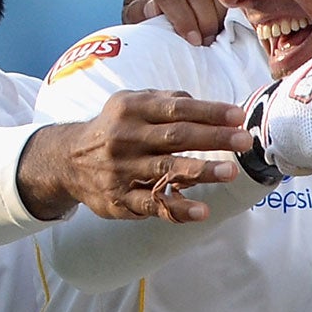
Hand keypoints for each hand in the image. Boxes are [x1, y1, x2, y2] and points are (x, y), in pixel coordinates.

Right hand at [16, 91, 250, 222]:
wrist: (66, 160)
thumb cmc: (114, 128)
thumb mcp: (131, 104)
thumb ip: (167, 101)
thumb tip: (205, 105)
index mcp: (132, 109)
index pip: (176, 109)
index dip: (208, 112)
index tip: (238, 116)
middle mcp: (126, 138)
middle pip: (175, 137)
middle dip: (213, 138)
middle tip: (244, 141)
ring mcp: (123, 170)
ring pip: (166, 170)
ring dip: (201, 171)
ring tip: (230, 173)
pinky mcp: (120, 199)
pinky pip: (152, 204)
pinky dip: (178, 208)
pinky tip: (202, 210)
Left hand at [122, 0, 225, 44]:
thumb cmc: (155, 11)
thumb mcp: (140, 18)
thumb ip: (140, 13)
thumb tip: (153, 7)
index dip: (183, 19)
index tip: (194, 40)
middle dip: (204, 18)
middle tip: (209, 39)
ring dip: (220, 9)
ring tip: (218, 28)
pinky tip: (229, 12)